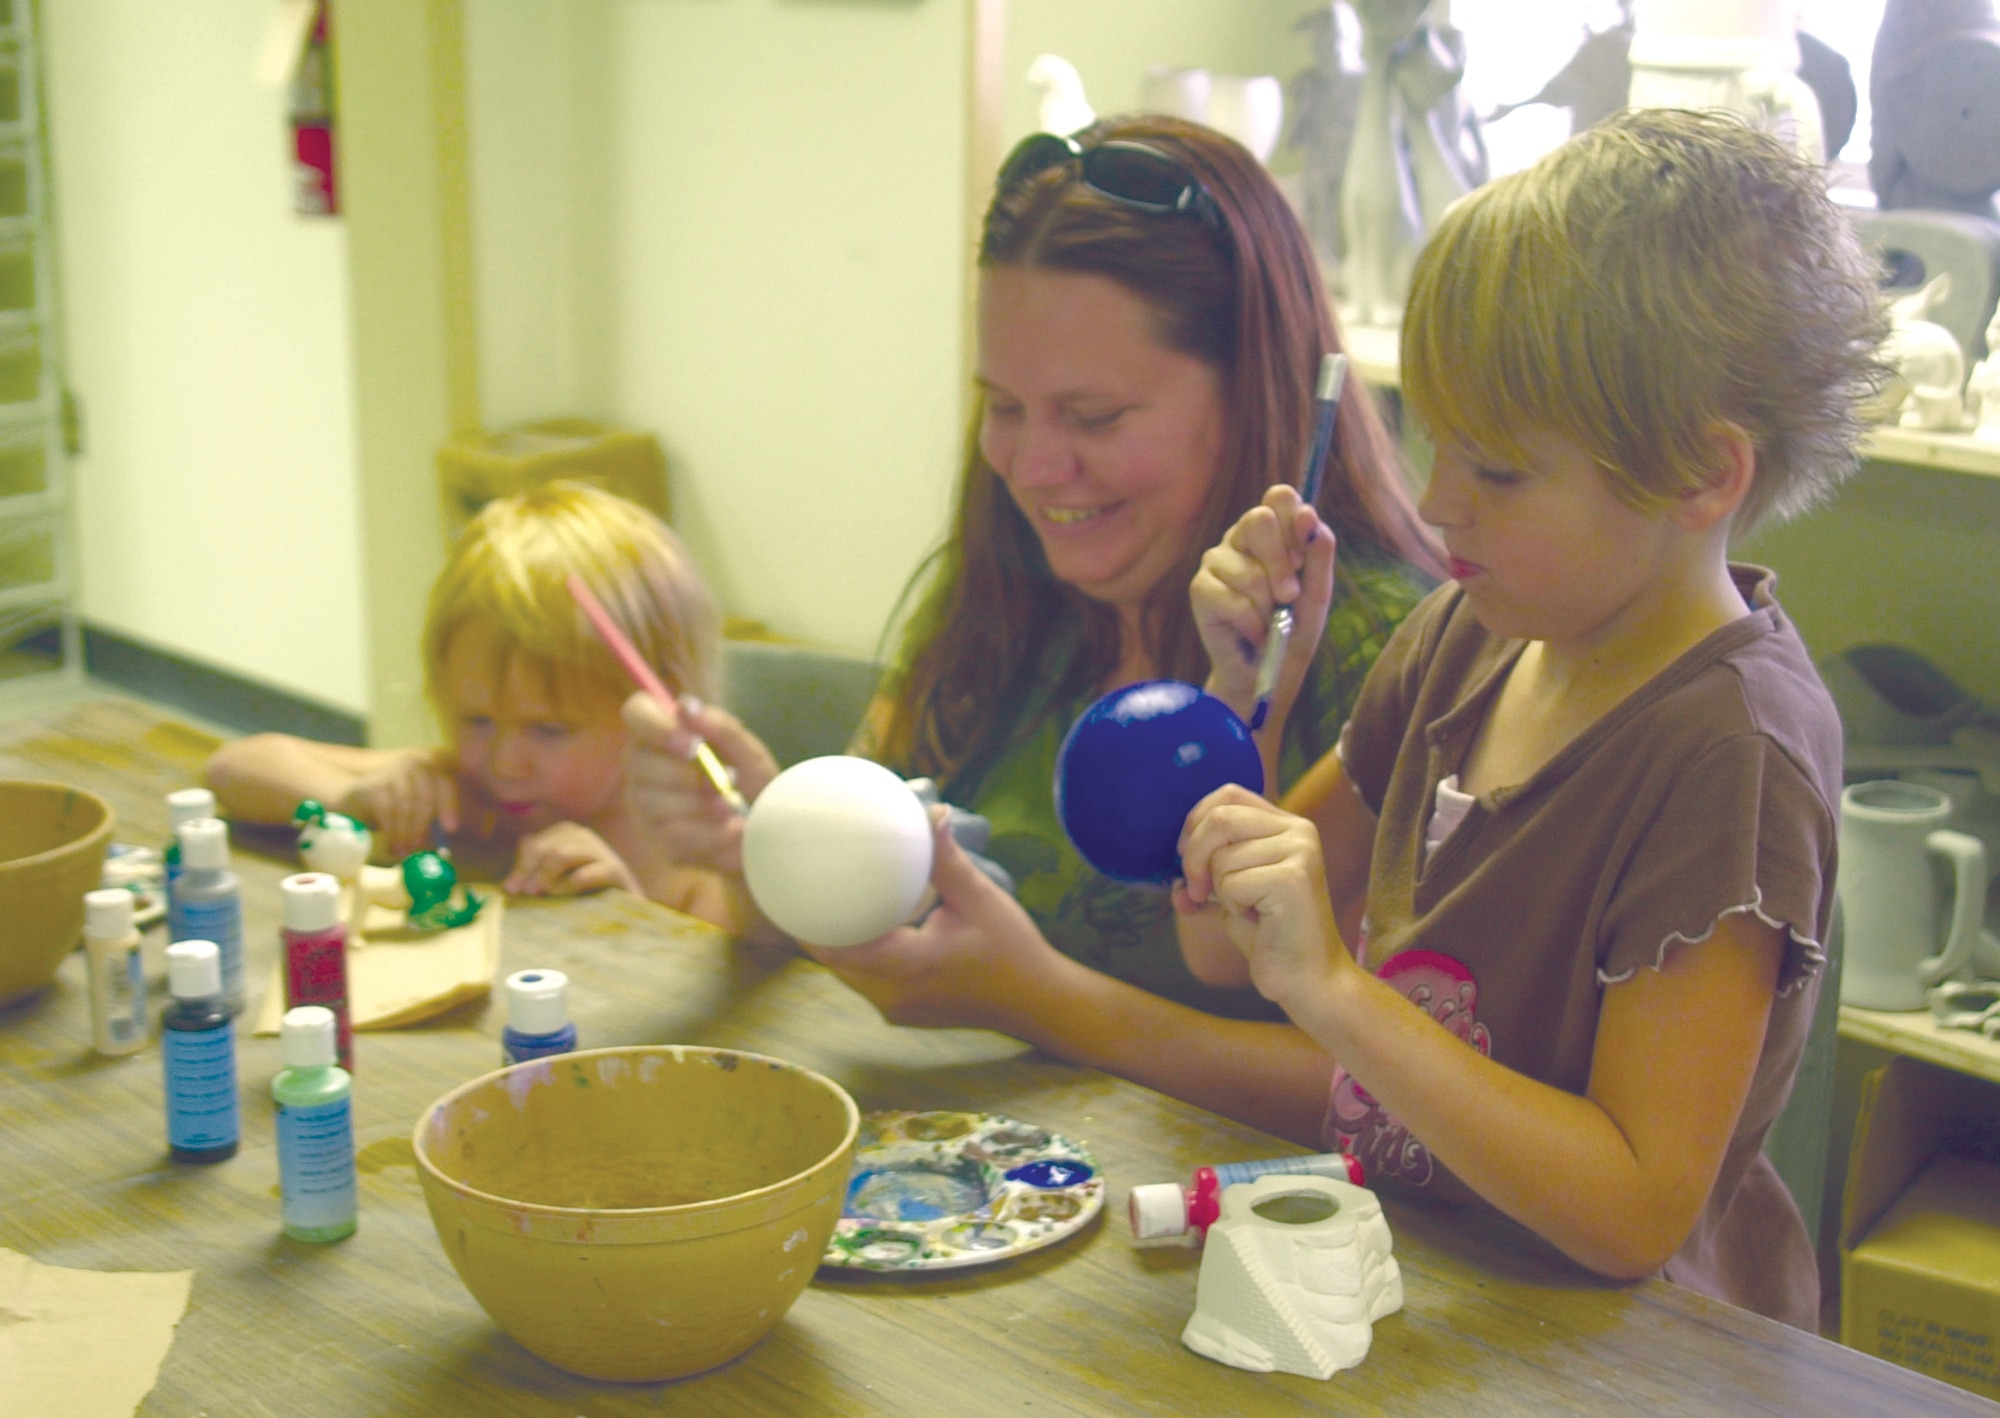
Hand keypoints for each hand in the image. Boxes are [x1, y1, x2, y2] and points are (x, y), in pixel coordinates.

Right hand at [334, 748, 458, 859]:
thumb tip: (443, 849)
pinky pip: (387, 810)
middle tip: (418, 849)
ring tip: (402, 852)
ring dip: (405, 833)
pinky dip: (391, 831)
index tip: (451, 830)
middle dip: (423, 826)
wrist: (354, 800)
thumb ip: (431, 825)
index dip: (449, 807)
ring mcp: (393, 772)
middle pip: (425, 795)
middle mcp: (414, 764)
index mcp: (431, 769)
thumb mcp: (416, 813)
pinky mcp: (374, 784)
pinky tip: (391, 845)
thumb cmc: (394, 810)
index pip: (445, 785)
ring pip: (406, 805)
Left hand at [504, 821, 639, 895]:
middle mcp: (587, 838)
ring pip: (563, 855)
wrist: (628, 913)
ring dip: (545, 875)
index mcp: (571, 836)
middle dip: (529, 869)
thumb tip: (523, 840)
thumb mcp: (560, 876)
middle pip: (549, 847)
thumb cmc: (588, 895)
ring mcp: (603, 853)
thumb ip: (542, 860)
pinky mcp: (615, 871)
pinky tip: (559, 896)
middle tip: (519, 892)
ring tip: (537, 893)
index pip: (538, 843)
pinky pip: (584, 874)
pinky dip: (567, 886)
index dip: (521, 864)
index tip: (510, 887)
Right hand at [622, 692, 779, 872]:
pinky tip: (732, 829)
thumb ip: (720, 728)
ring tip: (731, 805)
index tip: (693, 745)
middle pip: (638, 762)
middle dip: (685, 775)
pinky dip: (710, 833)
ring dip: (700, 804)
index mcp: (664, 734)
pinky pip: (673, 834)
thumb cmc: (755, 786)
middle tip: (728, 779)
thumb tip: (685, 705)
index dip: (657, 727)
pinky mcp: (659, 840)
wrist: (770, 836)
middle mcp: (645, 767)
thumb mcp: (749, 754)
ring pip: (651, 801)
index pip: (636, 713)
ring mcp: (646, 806)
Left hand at [799, 808, 1056, 1032]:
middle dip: (813, 926)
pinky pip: (866, 979)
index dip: (806, 925)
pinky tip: (857, 924)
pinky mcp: (903, 1010)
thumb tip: (930, 811)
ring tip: (818, 901)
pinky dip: (857, 952)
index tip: (786, 893)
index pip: (839, 949)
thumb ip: (948, 859)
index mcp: (910, 965)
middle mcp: (893, 993)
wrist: (1037, 1002)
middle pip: (835, 961)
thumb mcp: (981, 900)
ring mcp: (896, 1007)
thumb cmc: (1012, 949)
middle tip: (796, 885)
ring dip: (835, 939)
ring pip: (848, 972)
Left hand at [1176, 784, 1348, 1010]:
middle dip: (1194, 857)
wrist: (1305, 979)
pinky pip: (1231, 883)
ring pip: (1222, 857)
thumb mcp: (1230, 893)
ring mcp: (1300, 852)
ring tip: (1249, 910)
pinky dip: (1232, 907)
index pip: (1229, 794)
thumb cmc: (1269, 935)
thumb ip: (1204, 874)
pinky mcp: (1293, 879)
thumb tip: (1172, 881)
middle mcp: (1299, 831)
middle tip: (1195, 891)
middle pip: (1220, 819)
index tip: (1184, 854)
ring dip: (1219, 891)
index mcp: (1286, 825)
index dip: (1196, 820)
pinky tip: (1259, 920)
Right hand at [1191, 484, 1336, 727]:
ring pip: (1250, 571)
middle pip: (1259, 519)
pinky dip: (1252, 624)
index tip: (1304, 556)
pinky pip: (1233, 600)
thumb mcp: (1318, 590)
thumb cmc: (1294, 628)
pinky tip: (1252, 633)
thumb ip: (1319, 551)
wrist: (1268, 673)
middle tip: (1290, 596)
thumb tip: (1309, 514)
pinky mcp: (1200, 589)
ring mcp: (1216, 561)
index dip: (1295, 522)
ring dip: (1268, 607)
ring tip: (1269, 622)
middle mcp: (1240, 538)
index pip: (1279, 496)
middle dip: (1282, 563)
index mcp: (1272, 531)